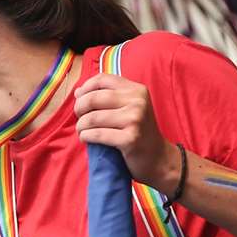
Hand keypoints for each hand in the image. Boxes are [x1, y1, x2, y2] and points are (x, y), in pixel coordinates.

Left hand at [74, 73, 179, 188]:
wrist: (158, 157)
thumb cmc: (138, 131)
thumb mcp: (129, 108)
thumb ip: (107, 97)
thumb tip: (78, 92)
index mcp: (137, 90)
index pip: (102, 79)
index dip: (85, 88)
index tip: (80, 99)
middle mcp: (138, 101)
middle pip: (93, 98)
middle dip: (79, 109)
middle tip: (80, 119)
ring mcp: (135, 119)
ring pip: (92, 118)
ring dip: (81, 126)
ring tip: (83, 131)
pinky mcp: (130, 138)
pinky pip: (97, 134)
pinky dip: (85, 136)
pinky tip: (86, 139)